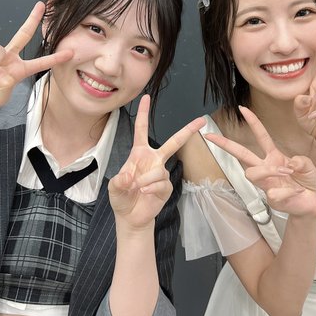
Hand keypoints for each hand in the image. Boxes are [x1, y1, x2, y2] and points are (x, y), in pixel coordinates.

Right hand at [0, 2, 72, 112]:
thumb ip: (8, 85)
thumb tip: (7, 68)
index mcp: (16, 72)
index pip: (40, 63)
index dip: (54, 58)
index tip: (69, 53)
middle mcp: (8, 58)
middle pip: (24, 35)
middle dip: (33, 20)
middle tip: (42, 7)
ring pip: (5, 47)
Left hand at [108, 95, 205, 228]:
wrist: (130, 217)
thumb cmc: (122, 198)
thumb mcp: (114, 187)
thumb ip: (120, 180)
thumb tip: (131, 176)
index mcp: (139, 154)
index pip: (141, 130)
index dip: (144, 114)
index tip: (146, 97)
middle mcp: (154, 160)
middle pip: (173, 142)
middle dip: (188, 131)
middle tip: (201, 120)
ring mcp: (162, 173)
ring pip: (158, 171)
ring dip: (145, 181)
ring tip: (137, 189)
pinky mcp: (167, 187)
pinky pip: (161, 183)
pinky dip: (150, 189)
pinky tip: (145, 193)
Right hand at [205, 106, 315, 218]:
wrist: (309, 203)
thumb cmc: (305, 181)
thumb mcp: (307, 166)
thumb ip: (301, 162)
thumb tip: (289, 164)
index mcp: (273, 156)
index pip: (260, 136)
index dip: (252, 121)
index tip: (241, 108)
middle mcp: (265, 168)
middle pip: (241, 154)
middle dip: (225, 144)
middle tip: (210, 136)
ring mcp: (266, 184)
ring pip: (252, 174)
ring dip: (269, 171)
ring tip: (287, 173)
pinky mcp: (271, 198)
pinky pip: (274, 193)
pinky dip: (289, 192)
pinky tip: (297, 192)